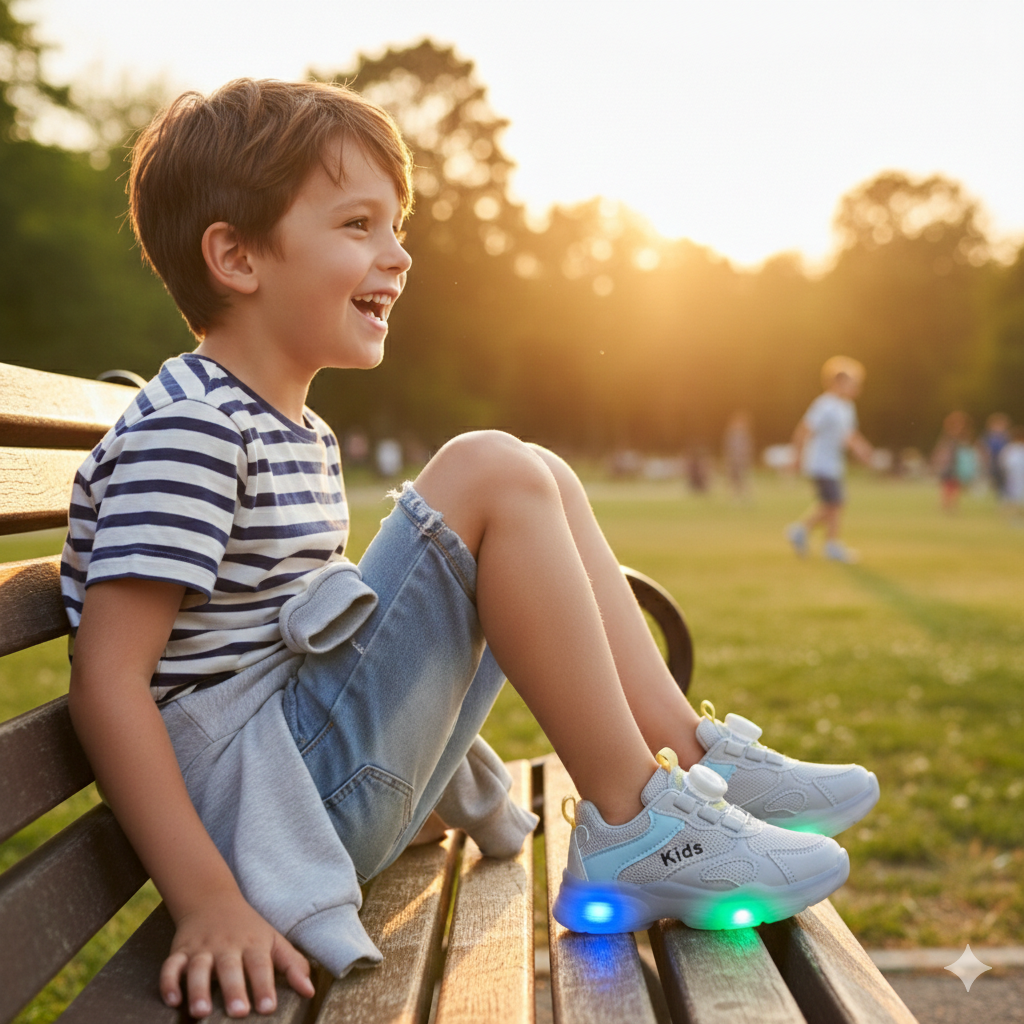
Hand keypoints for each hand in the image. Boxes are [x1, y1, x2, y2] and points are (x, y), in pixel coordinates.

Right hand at [160, 889, 314, 1017]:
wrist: (212, 900)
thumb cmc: (249, 928)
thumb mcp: (274, 940)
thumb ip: (293, 965)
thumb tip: (310, 991)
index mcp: (253, 943)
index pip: (260, 964)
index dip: (264, 986)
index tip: (268, 1008)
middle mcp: (227, 945)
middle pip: (230, 967)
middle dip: (234, 990)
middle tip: (238, 1013)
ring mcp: (201, 948)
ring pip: (197, 967)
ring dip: (198, 989)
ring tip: (201, 1011)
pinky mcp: (180, 951)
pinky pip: (171, 966)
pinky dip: (168, 982)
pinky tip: (172, 1000)